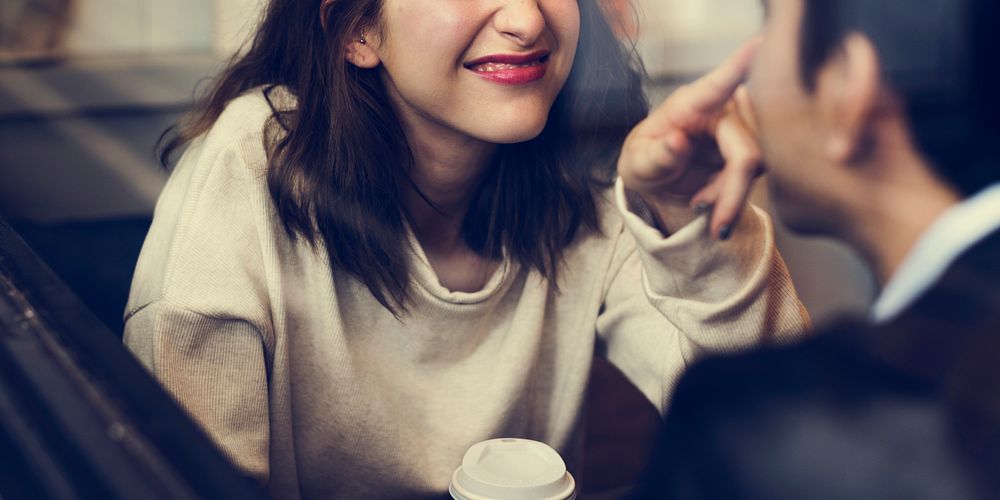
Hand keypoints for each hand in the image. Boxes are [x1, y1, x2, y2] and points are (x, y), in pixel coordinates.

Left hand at [618, 39, 762, 238]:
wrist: (658, 178)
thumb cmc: (645, 160)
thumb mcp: (637, 163)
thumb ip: (655, 155)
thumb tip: (677, 141)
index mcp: (692, 103)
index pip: (720, 83)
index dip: (741, 64)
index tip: (760, 43)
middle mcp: (725, 108)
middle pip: (748, 152)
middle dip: (729, 192)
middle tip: (705, 217)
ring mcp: (744, 127)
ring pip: (757, 169)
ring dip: (729, 196)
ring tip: (699, 202)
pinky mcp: (756, 147)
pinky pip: (756, 178)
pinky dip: (733, 197)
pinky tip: (712, 200)